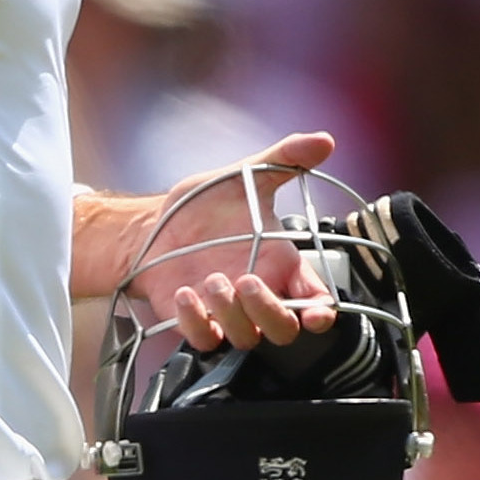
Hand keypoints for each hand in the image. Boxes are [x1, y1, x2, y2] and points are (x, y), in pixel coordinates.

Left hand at [127, 132, 340, 352]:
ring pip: (246, 338)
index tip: (316, 313)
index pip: (315, 299)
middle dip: (271, 313)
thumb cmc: (207, 205)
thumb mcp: (247, 176)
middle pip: (283, 330)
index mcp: (280, 264)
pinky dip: (197, 322)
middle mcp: (259, 293)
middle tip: (247, 282)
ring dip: (232, 314)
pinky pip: (204, 340)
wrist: (156, 224)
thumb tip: (323, 140)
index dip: (321, 312)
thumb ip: (285, 158)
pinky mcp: (197, 321)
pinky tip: (185, 294)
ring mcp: (228, 312)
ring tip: (211, 280)